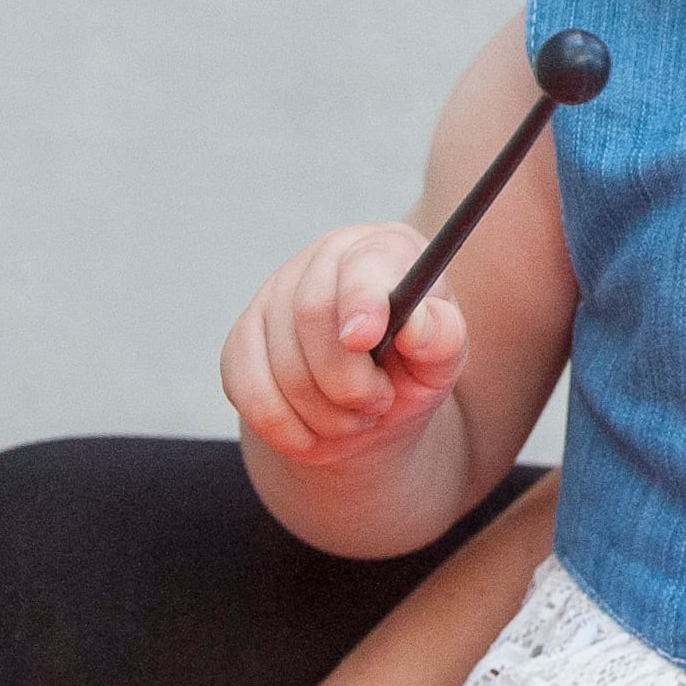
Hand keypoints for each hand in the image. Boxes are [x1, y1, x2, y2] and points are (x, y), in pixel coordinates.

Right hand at [221, 221, 466, 466]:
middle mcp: (324, 260)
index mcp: (383, 250)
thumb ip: (444, 339)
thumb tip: (418, 325)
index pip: (364, 263)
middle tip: (377, 405)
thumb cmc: (413, 371)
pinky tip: (312, 434)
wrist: (367, 410)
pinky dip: (283, 426)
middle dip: (348, 379)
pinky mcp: (242, 340)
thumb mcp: (443, 361)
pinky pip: (248, 390)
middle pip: (312, 314)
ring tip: (356, 419)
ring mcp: (275, 295)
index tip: (364, 338)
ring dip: (323, 412)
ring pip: (280, 361)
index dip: (362, 299)